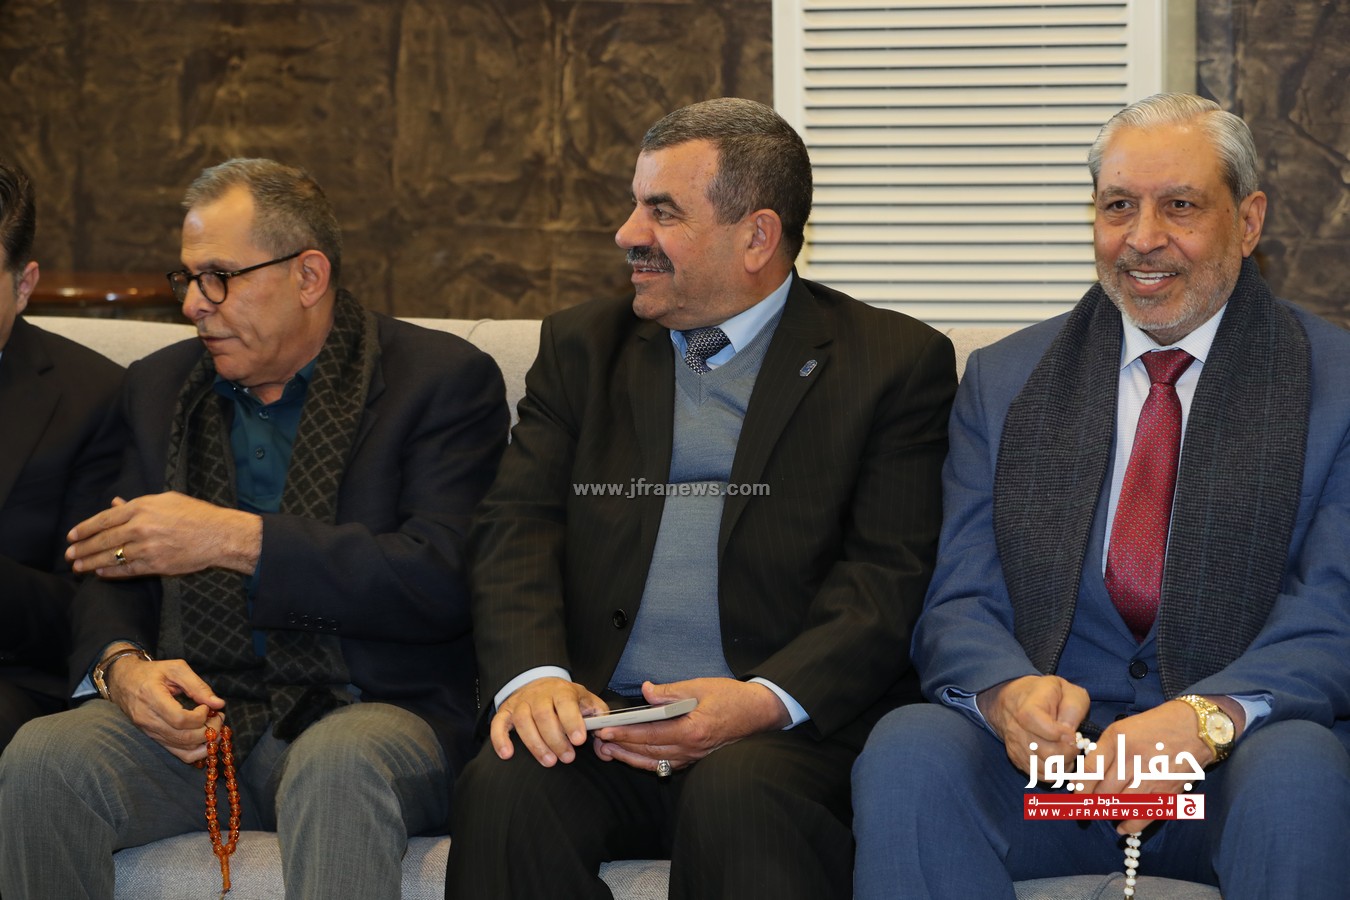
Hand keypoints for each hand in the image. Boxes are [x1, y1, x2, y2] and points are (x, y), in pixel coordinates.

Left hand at [67, 493, 261, 577]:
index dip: (85, 529)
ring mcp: (147, 547)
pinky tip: (101, 573)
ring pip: (111, 557)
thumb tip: (114, 504)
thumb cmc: (196, 514)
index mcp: (142, 507)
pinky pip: (127, 570)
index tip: (71, 536)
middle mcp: (140, 526)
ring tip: (78, 567)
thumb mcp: (166, 501)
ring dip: (91, 563)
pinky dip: (111, 572)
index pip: (104, 519)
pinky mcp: (155, 564)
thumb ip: (137, 504)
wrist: (220, 534)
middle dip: (82, 548)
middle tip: (69, 555)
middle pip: (103, 539)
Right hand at [102, 646, 226, 763]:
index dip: (200, 717)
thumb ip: (198, 686)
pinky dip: (196, 750)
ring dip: (205, 741)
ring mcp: (149, 732)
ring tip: (215, 725)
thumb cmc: (151, 672)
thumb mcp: (176, 668)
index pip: (179, 719)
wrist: (124, 681)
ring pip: (182, 749)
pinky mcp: (153, 738)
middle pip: (184, 737)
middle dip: (209, 730)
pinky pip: (177, 753)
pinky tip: (206, 738)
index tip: (208, 706)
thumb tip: (218, 703)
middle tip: (218, 717)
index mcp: (152, 698)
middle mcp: (148, 720)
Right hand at [489, 677, 607, 766]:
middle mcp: (538, 695)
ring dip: (535, 744)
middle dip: (556, 739)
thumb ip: (600, 717)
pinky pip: (498, 724)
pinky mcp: (505, 711)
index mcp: (561, 691)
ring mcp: (520, 703)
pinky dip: (500, 739)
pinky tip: (507, 755)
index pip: (565, 703)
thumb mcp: (587, 701)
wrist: (541, 683)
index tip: (579, 740)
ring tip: (549, 761)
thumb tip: (606, 738)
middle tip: (568, 758)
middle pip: (543, 715)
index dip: (572, 721)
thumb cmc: (568, 699)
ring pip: (522, 721)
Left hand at [592, 678, 789, 774]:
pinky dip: (647, 762)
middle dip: (621, 746)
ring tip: (609, 751)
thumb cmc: (731, 697)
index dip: (625, 733)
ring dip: (629, 757)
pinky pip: (666, 764)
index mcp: (691, 729)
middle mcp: (691, 748)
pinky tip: (634, 757)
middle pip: (648, 751)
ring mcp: (693, 756)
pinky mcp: (695, 758)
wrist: (758, 713)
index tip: (606, 730)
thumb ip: (671, 691)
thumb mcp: (701, 686)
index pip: (650, 734)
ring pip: (654, 762)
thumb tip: (645, 692)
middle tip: (598, 742)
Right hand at [979, 674, 1089, 775]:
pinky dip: (1055, 772)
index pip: (1037, 723)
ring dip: (1063, 765)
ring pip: (1045, 769)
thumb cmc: (1046, 694)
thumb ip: (1073, 707)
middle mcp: (1017, 729)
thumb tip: (1070, 733)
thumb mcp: (1066, 690)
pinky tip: (1059, 759)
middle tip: (1075, 744)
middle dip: (1069, 752)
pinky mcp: (1017, 760)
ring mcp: (1016, 747)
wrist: (1015, 700)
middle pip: (1047, 753)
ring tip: (1068, 752)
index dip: (1059, 733)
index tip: (1072, 733)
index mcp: (1028, 706)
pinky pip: (1040, 776)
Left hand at [1081, 699, 1241, 833]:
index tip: (1075, 798)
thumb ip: (1103, 751)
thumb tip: (1086, 778)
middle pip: (1105, 791)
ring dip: (1110, 813)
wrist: (1194, 727)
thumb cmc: (1153, 727)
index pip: (1090, 770)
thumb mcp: (1121, 729)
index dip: (1080, 789)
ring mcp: (1151, 776)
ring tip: (1104, 814)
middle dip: (1092, 804)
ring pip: (1123, 805)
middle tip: (1086, 811)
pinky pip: (1145, 814)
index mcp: (1117, 740)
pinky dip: (1131, 824)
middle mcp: (1133, 758)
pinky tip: (1122, 827)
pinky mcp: (1168, 790)